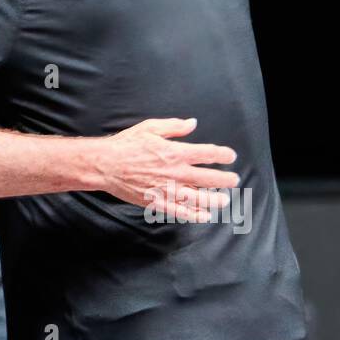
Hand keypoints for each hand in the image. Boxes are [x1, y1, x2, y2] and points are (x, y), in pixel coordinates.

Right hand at [99, 118, 237, 221]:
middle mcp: (174, 172)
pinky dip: (195, 215)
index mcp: (174, 152)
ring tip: (224, 200)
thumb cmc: (126, 144)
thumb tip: (193, 123)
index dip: (222, 155)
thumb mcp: (150, 128)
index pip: (207, 154)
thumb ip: (174, 126)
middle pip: (208, 178)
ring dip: (215, 200)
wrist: (105, 164)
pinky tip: (205, 216)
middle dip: (225, 180)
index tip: (230, 156)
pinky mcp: (157, 202)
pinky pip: (180, 212)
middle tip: (234, 180)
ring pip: (198, 198)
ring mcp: (167, 189)